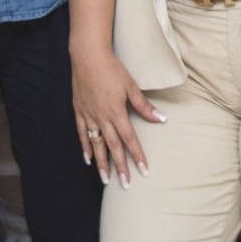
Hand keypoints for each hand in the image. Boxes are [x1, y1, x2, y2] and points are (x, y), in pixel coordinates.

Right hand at [72, 46, 161, 185]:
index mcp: (117, 112)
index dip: (138, 156)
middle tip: (126, 184)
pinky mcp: (80, 112)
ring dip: (102, 163)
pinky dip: (85, 147)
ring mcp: (89, 116)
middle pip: (113, 147)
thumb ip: (144, 106)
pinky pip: (82, 134)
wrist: (88, 56)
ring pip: (96, 145)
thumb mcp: (131, 86)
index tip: (144, 171)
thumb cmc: (112, 69)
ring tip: (106, 180)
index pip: (130, 139)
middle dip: (120, 167)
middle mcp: (102, 118)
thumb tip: (161, 119)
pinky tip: (89, 159)